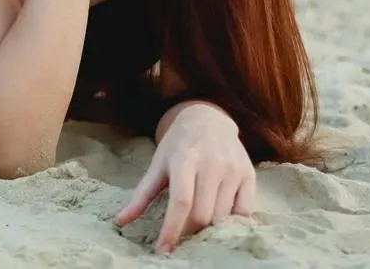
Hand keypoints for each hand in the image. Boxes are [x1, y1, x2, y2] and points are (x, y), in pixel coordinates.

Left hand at [114, 102, 255, 253]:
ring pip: (222, 217)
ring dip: (208, 228)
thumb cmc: (178, 145)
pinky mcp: (249, 174)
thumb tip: (120, 221)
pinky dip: (230, 221)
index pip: (181, 202)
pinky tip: (219, 216)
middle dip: (189, 231)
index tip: (163, 250)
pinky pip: (244, 212)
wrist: (208, 118)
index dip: (172, 230)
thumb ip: (141, 194)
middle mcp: (212, 163)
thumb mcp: (158, 164)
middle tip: (181, 232)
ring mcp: (233, 168)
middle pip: (202, 215)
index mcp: (185, 159)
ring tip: (198, 222)